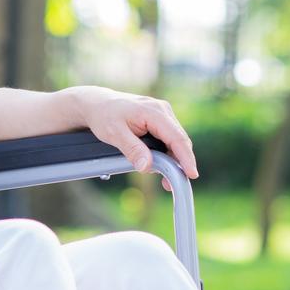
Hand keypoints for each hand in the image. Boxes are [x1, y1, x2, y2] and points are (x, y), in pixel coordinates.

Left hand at [69, 86, 198, 184]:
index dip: (186, 157)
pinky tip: (157, 165)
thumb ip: (132, 149)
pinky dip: (165, 153)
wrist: (97, 104)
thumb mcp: (114, 133)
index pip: (176, 137)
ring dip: (171, 160)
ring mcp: (162, 114)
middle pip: (179, 141)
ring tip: (162, 180)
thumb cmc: (104, 116)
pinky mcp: (160, 120)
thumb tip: (147, 167)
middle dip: (179, 163)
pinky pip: (168, 139)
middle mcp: (163, 110)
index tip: (192, 174)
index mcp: (154, 111)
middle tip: (169, 185)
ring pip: (174, 141)